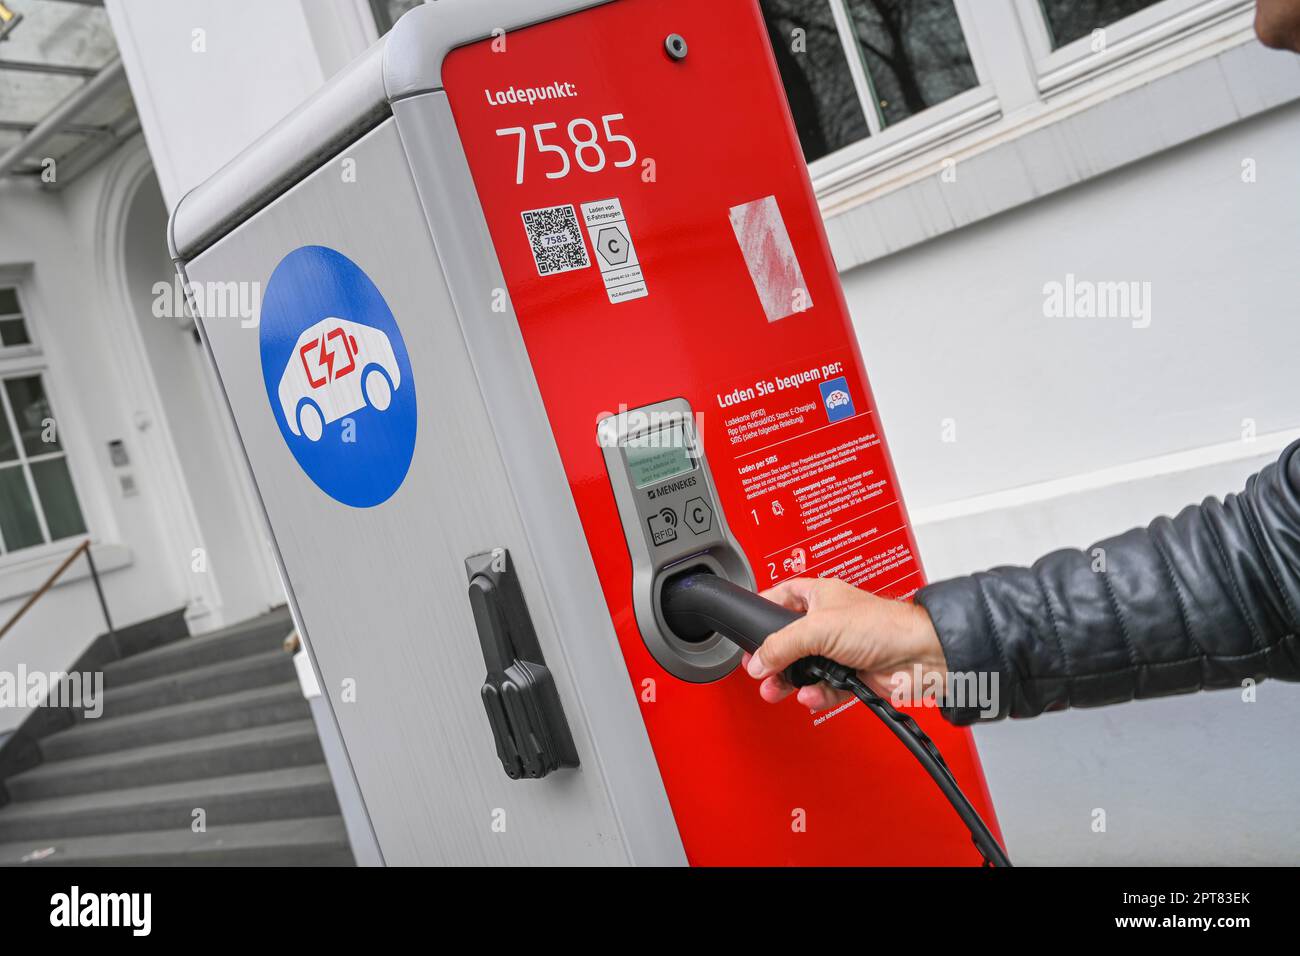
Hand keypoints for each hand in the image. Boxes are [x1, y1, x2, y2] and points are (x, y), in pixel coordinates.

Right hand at [745, 577, 946, 711]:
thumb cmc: (883, 625)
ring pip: (803, 668)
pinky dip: (815, 694)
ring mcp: (839, 650)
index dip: (762, 612)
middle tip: (760, 671)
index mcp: (819, 595)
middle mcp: (828, 622)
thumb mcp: (819, 628)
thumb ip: (782, 644)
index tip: (747, 631)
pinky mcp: (850, 675)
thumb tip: (757, 661)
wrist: (920, 656)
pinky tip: (810, 696)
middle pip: (788, 640)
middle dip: (773, 659)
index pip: (780, 597)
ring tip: (777, 690)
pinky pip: (823, 688)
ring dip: (790, 682)